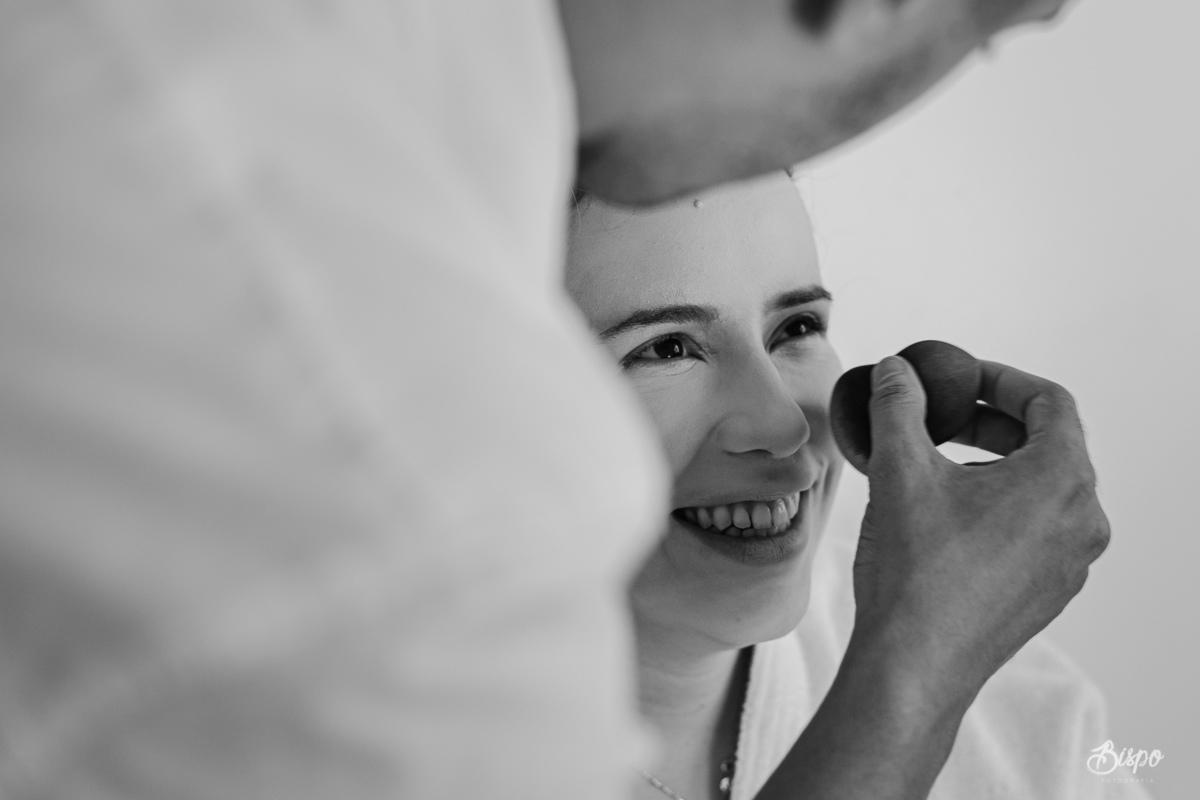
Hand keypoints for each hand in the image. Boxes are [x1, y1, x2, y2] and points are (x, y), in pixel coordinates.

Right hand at [847, 355, 1109, 700]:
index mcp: (1061, 481)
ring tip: (933, 465)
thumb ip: (899, 407)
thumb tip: (895, 371)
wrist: (915, 664)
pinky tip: (942, 514)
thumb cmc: (918, 574)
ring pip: (1039, 489)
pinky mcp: (1048, 592)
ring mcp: (1069, 562)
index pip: (1050, 402)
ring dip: (991, 464)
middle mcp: (1081, 521)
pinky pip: (1033, 529)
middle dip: (989, 422)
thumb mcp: (900, 470)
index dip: (1000, 379)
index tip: (960, 378)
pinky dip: (996, 506)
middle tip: (940, 416)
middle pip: (1047, 444)